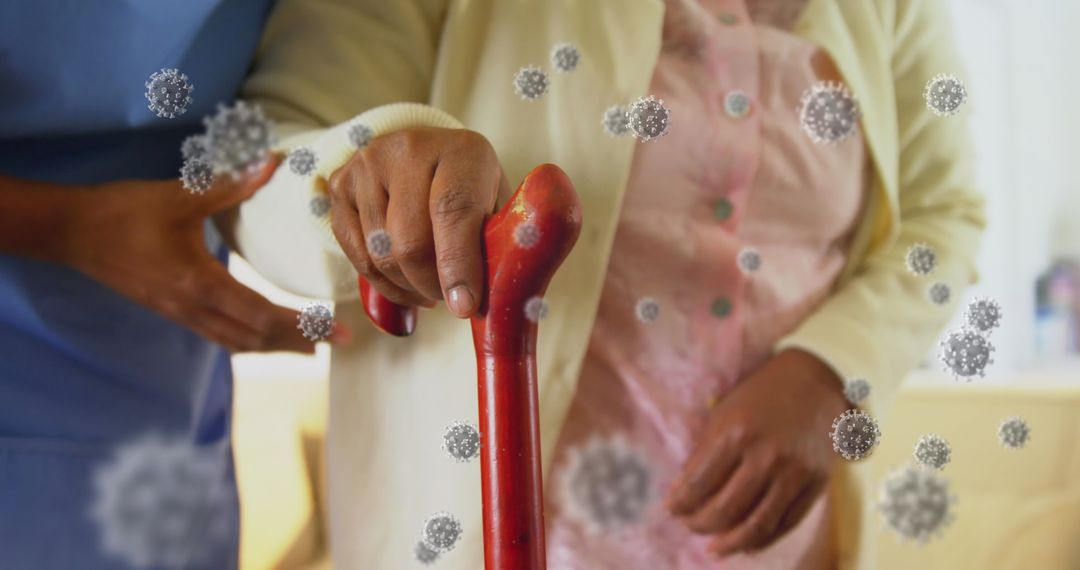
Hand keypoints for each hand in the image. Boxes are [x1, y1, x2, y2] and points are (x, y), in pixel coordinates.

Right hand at [60, 156, 333, 352]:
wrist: (72, 231)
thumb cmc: (124, 213)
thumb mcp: (181, 195)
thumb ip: (229, 185)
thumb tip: (271, 164)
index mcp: (201, 285)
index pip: (264, 316)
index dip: (304, 327)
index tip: (336, 333)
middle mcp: (194, 308)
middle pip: (256, 338)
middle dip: (298, 342)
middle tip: (335, 344)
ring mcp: (180, 314)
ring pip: (237, 342)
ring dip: (274, 347)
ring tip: (307, 350)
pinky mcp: (171, 310)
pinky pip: (219, 335)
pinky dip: (248, 340)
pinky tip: (259, 335)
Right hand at [327, 127, 510, 316]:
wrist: (424, 155)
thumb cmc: (469, 188)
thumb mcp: (495, 205)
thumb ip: (494, 243)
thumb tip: (488, 298)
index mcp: (462, 150)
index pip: (453, 210)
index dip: (458, 264)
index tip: (464, 306)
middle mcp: (408, 148)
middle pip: (410, 241)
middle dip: (431, 285)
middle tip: (449, 300)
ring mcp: (367, 164)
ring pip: (381, 254)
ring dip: (408, 287)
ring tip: (429, 289)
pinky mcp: (340, 184)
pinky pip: (356, 254)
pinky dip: (383, 283)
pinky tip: (405, 286)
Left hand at [666, 349, 849, 556]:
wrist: (814, 383)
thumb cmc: (759, 396)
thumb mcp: (723, 412)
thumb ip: (704, 451)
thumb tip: (683, 491)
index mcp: (735, 433)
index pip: (698, 483)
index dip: (680, 503)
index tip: (670, 510)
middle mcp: (765, 455)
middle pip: (726, 509)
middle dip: (700, 524)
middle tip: (689, 527)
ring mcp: (794, 472)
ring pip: (757, 525)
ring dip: (730, 543)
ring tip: (714, 550)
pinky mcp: (816, 484)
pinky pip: (785, 523)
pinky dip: (763, 540)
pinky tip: (746, 545)